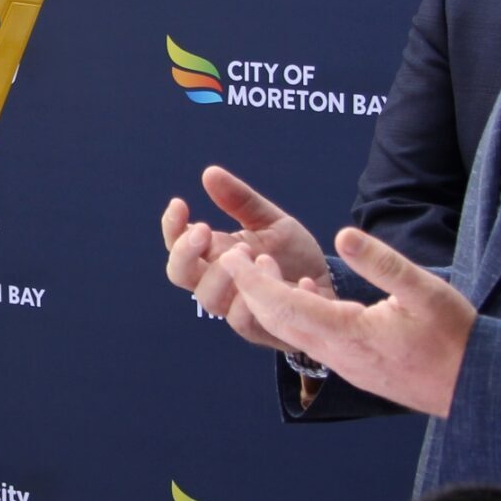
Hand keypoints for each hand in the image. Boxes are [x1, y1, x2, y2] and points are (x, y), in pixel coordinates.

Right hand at [162, 166, 332, 347]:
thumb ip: (240, 201)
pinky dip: (255, 296)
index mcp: (214, 253)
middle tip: (205, 229)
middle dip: (185, 252)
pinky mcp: (257, 327)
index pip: (177, 244)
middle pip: (180, 273)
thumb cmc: (293, 254)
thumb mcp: (270, 220)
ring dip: (223, 273)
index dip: (172, 226)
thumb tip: (209, 172)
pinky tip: (275, 273)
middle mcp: (217, 281)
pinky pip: (242, 319)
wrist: (328, 285)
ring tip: (249, 252)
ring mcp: (234, 306)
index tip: (180, 203)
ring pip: (209, 298)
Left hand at [224, 225, 477, 416]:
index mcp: (348, 334)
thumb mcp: (425, 291)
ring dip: (271, 300)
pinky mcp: (353, 367)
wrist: (475, 389)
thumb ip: (383, 263)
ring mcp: (344, 364)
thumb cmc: (456, 338)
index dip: (252, 280)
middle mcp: (337, 354)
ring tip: (263, 265)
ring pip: (291, 332)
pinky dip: (297, 312)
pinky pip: (312, 338)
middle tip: (235, 252)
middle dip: (250, 288)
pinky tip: (309, 289)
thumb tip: (345, 235)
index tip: (232, 252)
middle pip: (276, 321)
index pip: (283, 306)